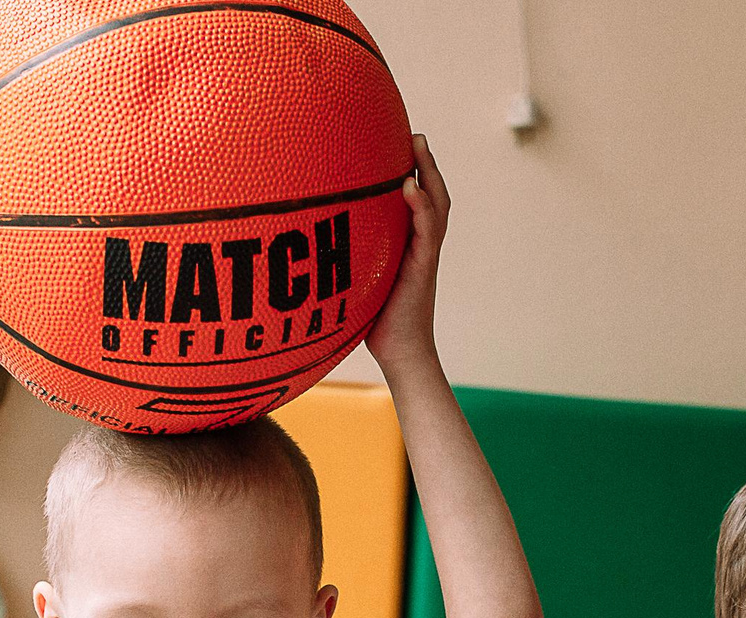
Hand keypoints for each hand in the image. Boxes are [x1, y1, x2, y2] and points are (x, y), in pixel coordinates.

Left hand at [362, 135, 447, 376]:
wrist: (400, 355)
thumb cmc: (375, 323)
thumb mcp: (359, 281)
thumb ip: (348, 257)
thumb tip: (309, 241)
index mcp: (409, 246)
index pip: (416, 202)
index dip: (413, 173)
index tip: (400, 144)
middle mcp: (421, 246)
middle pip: (432, 196)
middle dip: (426, 164)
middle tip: (416, 134)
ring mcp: (426, 256)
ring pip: (436, 207)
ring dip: (429, 175)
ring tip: (418, 147)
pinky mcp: (424, 269)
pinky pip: (427, 233)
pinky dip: (421, 208)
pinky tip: (410, 188)